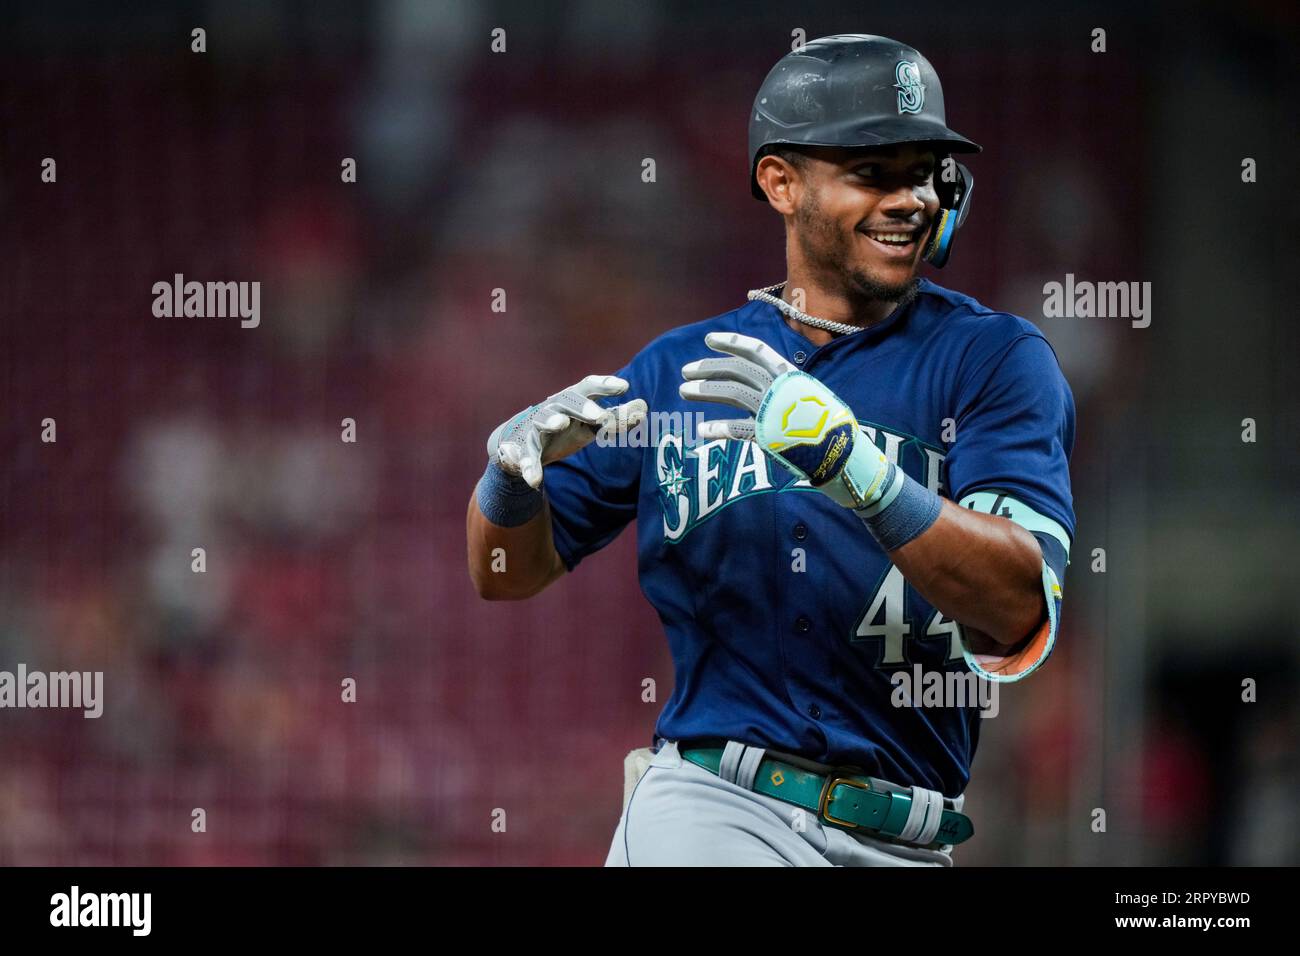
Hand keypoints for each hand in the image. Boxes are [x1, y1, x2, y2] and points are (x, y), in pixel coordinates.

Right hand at [487, 375, 647, 488]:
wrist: (517, 443)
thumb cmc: (563, 428)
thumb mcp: (590, 424)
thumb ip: (616, 417)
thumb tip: (643, 406)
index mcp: (572, 401)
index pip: (588, 387)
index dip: (605, 385)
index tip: (624, 386)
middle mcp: (553, 409)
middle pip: (567, 401)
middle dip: (583, 407)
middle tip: (599, 415)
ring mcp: (534, 427)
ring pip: (541, 421)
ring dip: (550, 420)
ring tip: (560, 423)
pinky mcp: (520, 448)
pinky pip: (524, 457)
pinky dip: (527, 466)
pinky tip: (534, 480)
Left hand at [678, 332, 889, 510]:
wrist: (843, 453)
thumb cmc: (825, 424)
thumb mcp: (808, 394)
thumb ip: (784, 386)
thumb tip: (765, 378)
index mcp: (790, 375)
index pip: (757, 350)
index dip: (731, 342)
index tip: (709, 339)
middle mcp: (780, 388)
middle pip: (737, 370)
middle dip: (708, 368)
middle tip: (685, 371)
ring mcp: (774, 411)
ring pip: (732, 393)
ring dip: (704, 391)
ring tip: (683, 391)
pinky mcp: (769, 435)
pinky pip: (737, 429)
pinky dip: (717, 429)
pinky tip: (702, 430)